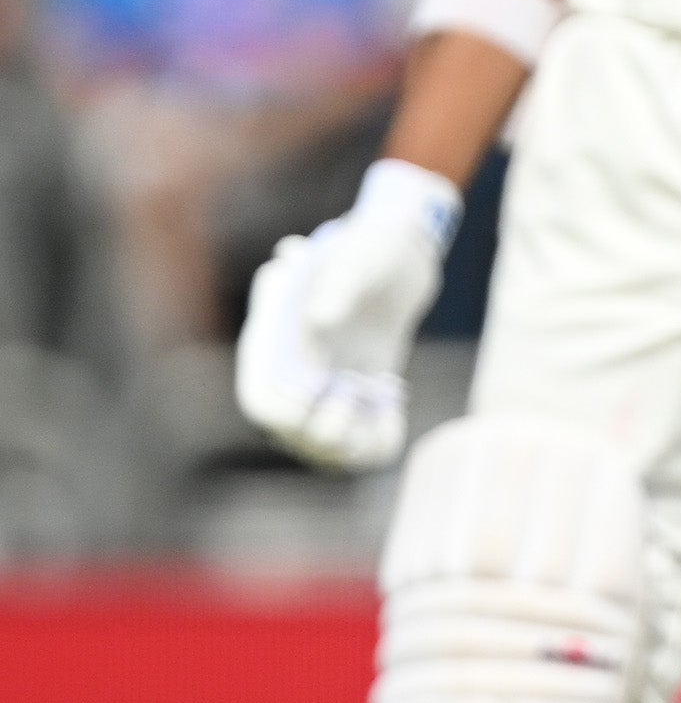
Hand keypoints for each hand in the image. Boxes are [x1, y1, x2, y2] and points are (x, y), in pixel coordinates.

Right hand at [234, 162, 460, 472]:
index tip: (324, 390)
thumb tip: (320, 321)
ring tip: (374, 398)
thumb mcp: (358, 256)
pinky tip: (393, 405)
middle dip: (326, 430)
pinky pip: (367, 448)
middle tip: (354, 394)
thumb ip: (336, 283)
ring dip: (355, 440)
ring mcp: (329, 393)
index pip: (262, 401)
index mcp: (276, 346)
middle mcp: (297, 376)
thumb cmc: (367, 251)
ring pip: (330, 451)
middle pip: (295, 436)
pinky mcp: (363, 401)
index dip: (287, 412)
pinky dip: (381, 440)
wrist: (396, 260)